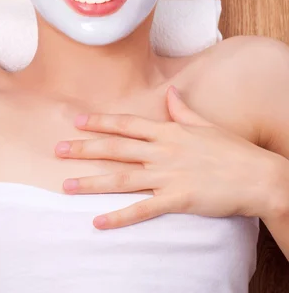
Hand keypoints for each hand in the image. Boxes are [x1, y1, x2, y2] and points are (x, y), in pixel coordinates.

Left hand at [55, 87, 282, 228]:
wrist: (258, 176)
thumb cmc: (232, 149)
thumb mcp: (205, 124)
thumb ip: (182, 109)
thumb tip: (170, 91)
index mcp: (169, 131)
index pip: (127, 124)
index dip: (100, 122)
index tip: (77, 121)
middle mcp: (163, 151)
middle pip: (116, 148)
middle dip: (84, 149)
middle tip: (57, 150)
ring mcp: (169, 175)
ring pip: (122, 178)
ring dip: (92, 182)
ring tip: (65, 185)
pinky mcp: (177, 199)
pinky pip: (142, 209)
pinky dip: (119, 216)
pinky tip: (98, 222)